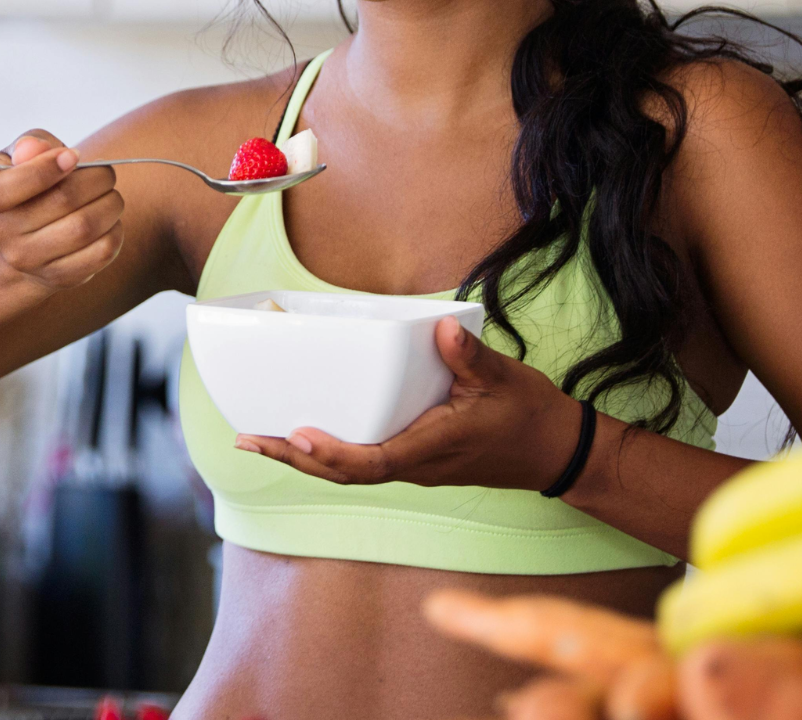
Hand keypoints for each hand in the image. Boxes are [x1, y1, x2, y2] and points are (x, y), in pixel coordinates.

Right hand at [0, 130, 123, 290]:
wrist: (20, 239)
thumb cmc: (25, 183)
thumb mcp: (17, 156)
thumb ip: (29, 144)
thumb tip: (36, 149)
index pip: (4, 190)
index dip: (44, 169)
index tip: (74, 156)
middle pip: (61, 201)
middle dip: (96, 179)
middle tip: (106, 173)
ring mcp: (26, 260)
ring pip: (84, 228)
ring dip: (110, 204)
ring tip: (111, 195)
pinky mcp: (57, 278)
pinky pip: (99, 253)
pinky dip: (114, 232)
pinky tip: (110, 221)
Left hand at [236, 317, 586, 491]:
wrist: (554, 451)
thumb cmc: (527, 415)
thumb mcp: (503, 378)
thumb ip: (469, 356)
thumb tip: (440, 328)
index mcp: (431, 448)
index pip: (372, 463)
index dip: (331, 454)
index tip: (296, 436)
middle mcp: (414, 464)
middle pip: (343, 473)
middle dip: (292, 459)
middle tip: (247, 439)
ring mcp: (412, 465)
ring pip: (347, 472)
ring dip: (301, 459)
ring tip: (257, 439)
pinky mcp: (412, 458)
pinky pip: (361, 461)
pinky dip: (326, 453)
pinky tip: (302, 436)